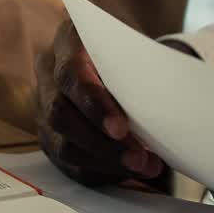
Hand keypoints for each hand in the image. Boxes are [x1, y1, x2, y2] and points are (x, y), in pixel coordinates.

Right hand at [36, 19, 170, 185]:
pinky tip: (129, 172)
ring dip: (105, 161)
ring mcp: (44, 104)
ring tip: (144, 167)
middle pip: (59, 113)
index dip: (93, 104)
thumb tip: (170, 108)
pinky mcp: (50, 133)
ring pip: (61, 143)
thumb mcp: (138, 49)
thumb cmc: (134, 53)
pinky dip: (102, 172)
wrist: (123, 59)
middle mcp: (48, 71)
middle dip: (101, 142)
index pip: (70, 74)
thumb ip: (143, 71)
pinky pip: (69, 163)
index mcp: (68, 40)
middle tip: (140, 158)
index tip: (121, 128)